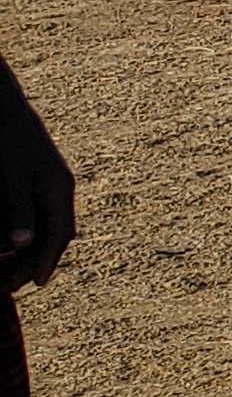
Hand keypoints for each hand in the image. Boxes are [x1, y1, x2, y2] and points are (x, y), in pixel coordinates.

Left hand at [0, 113, 73, 294]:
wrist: (3, 110)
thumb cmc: (8, 142)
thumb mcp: (11, 177)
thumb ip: (18, 210)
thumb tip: (24, 243)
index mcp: (60, 190)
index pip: (60, 234)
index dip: (48, 259)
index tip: (36, 282)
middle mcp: (56, 191)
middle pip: (50, 235)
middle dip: (32, 261)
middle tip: (13, 285)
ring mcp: (45, 187)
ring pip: (40, 227)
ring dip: (25, 251)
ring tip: (6, 271)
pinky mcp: (31, 183)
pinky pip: (30, 216)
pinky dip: (18, 234)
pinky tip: (4, 245)